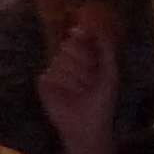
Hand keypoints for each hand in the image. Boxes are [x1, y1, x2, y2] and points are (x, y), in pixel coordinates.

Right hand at [38, 23, 119, 153]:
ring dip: (75, 76)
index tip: (82, 33)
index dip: (81, 34)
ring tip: (81, 90)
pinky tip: (69, 94)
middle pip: (68, 46)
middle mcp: (66, 62)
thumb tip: (99, 28)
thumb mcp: (110, 71)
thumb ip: (106, 49)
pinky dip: (64, 84)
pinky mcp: (43, 84)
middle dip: (82, 60)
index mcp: (83, 57)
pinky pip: (51, 74)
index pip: (78, 37)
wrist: (88, 124)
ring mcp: (53, 72)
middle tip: (90, 77)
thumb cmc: (101, 100)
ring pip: (60, 61)